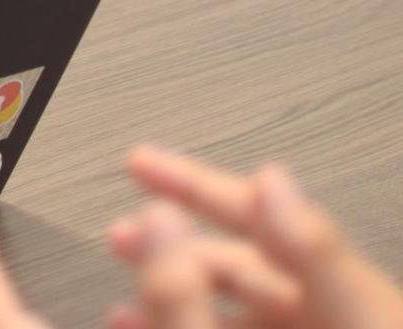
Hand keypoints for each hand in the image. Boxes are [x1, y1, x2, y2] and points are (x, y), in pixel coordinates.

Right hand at [104, 147, 402, 328]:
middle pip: (241, 265)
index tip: (139, 164)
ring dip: (180, 303)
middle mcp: (329, 318)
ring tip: (122, 314)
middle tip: (121, 239)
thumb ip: (313, 256)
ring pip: (235, 314)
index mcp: (345, 296)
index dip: (198, 186)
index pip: (262, 217)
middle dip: (177, 247)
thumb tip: (272, 179)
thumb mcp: (356, 318)